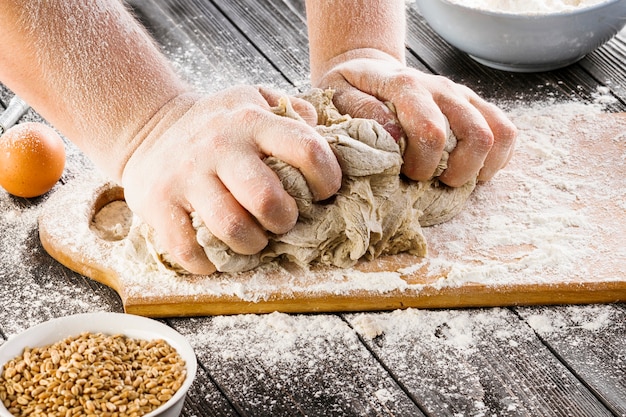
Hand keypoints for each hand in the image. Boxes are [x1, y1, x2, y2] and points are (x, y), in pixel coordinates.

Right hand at [121, 86, 341, 273]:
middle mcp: (220, 146)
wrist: (150, 127)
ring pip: (233, 229)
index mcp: (251, 121)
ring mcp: (187, 176)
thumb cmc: (216, 124)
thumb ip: (291, 111)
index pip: (305, 149)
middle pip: (267, 199)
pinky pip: (190, 250)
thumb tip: (324, 132)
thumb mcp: (253, 99)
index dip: (326, 177)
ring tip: (254, 238)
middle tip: (282, 220)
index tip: (323, 191)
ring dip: (253, 244)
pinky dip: (209, 263)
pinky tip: (216, 254)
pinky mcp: (159, 203)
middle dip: (285, 220)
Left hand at [313, 53, 517, 186]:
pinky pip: (506, 131)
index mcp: (406, 86)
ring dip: (480, 167)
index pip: (432, 131)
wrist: (369, 72)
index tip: (407, 175)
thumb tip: (393, 136)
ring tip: (453, 179)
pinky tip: (472, 170)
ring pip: (497, 133)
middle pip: (475, 135)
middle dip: (457, 171)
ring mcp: (462, 96)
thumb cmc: (351, 91)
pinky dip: (496, 158)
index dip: (424, 164)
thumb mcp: (339, 97)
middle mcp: (441, 88)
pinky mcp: (474, 105)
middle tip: (432, 181)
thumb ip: (361, 113)